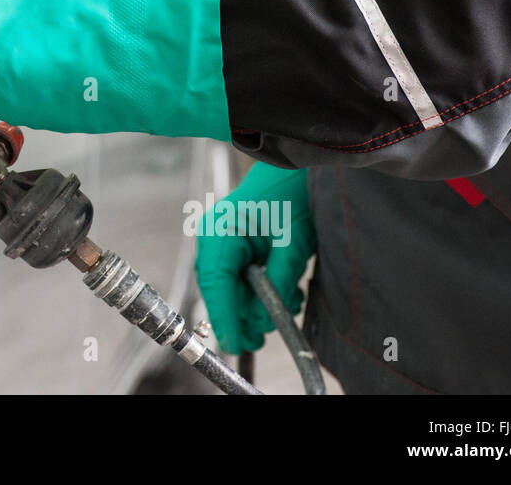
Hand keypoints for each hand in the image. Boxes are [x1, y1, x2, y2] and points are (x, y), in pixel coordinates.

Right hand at [194, 161, 316, 353]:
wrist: (297, 166)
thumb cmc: (292, 194)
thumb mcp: (293, 243)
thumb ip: (277, 284)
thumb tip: (264, 319)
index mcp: (220, 234)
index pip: (216, 285)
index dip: (225, 318)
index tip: (236, 345)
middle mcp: (213, 239)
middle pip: (222, 291)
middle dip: (246, 312)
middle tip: (268, 332)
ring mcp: (220, 241)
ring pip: (232, 288)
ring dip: (258, 301)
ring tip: (288, 299)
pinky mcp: (232, 243)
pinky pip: (240, 277)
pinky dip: (260, 288)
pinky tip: (284, 287)